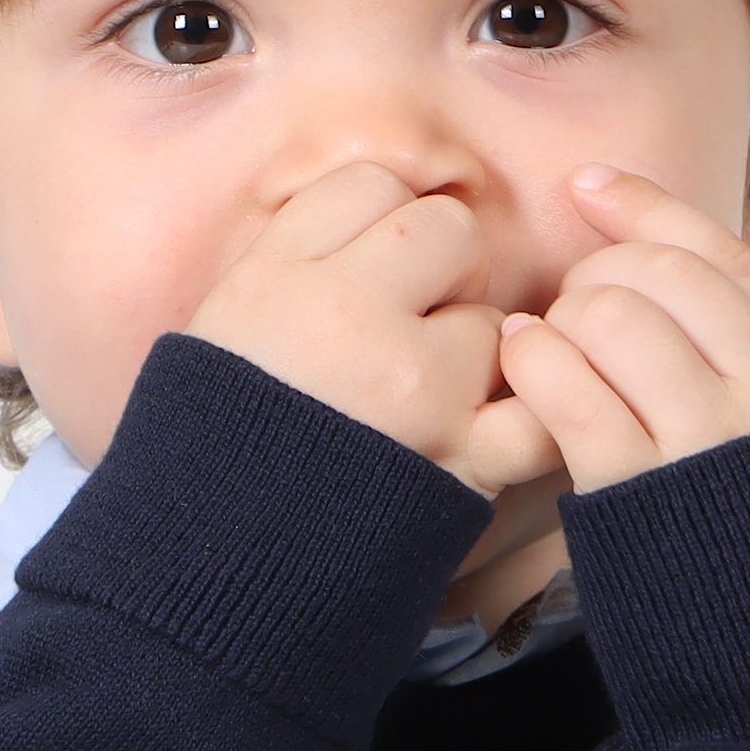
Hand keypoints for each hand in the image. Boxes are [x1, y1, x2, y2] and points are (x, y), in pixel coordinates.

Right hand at [185, 161, 564, 498]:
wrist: (214, 565)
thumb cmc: (217, 442)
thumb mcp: (224, 319)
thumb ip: (300, 255)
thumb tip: (388, 206)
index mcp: (277, 276)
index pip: (374, 185)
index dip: (378, 224)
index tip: (358, 271)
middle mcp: (347, 317)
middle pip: (452, 231)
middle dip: (441, 273)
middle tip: (402, 328)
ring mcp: (412, 388)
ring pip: (494, 321)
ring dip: (471, 357)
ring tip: (414, 404)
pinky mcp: (461, 459)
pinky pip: (534, 410)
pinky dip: (526, 418)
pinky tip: (487, 429)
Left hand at [495, 166, 749, 489]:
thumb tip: (658, 250)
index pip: (722, 256)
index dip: (645, 210)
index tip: (588, 188)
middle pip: (657, 276)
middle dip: (596, 277)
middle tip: (572, 314)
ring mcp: (704, 442)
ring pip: (608, 315)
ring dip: (559, 322)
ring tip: (548, 352)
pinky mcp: (637, 491)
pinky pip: (566, 386)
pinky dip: (531, 363)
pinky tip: (525, 371)